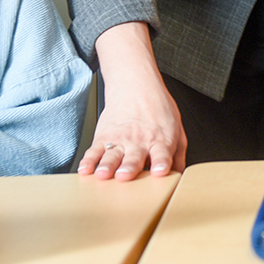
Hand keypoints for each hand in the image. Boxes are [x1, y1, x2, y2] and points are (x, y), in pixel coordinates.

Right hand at [77, 22, 186, 179]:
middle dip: (129, 168)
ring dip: (107, 166)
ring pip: (112, 156)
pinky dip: (88, 161)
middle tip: (124, 176)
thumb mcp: (176, 130)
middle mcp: (139, 142)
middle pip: (134, 158)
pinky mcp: (103, 138)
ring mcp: (120, 140)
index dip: (161, 163)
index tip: (159, 172)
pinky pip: (94, 151)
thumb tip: (179, 177)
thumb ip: (177, 156)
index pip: (162, 154)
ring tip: (103, 174)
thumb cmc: (157, 109)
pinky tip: (85, 170)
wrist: (135, 85)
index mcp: (160, 140)